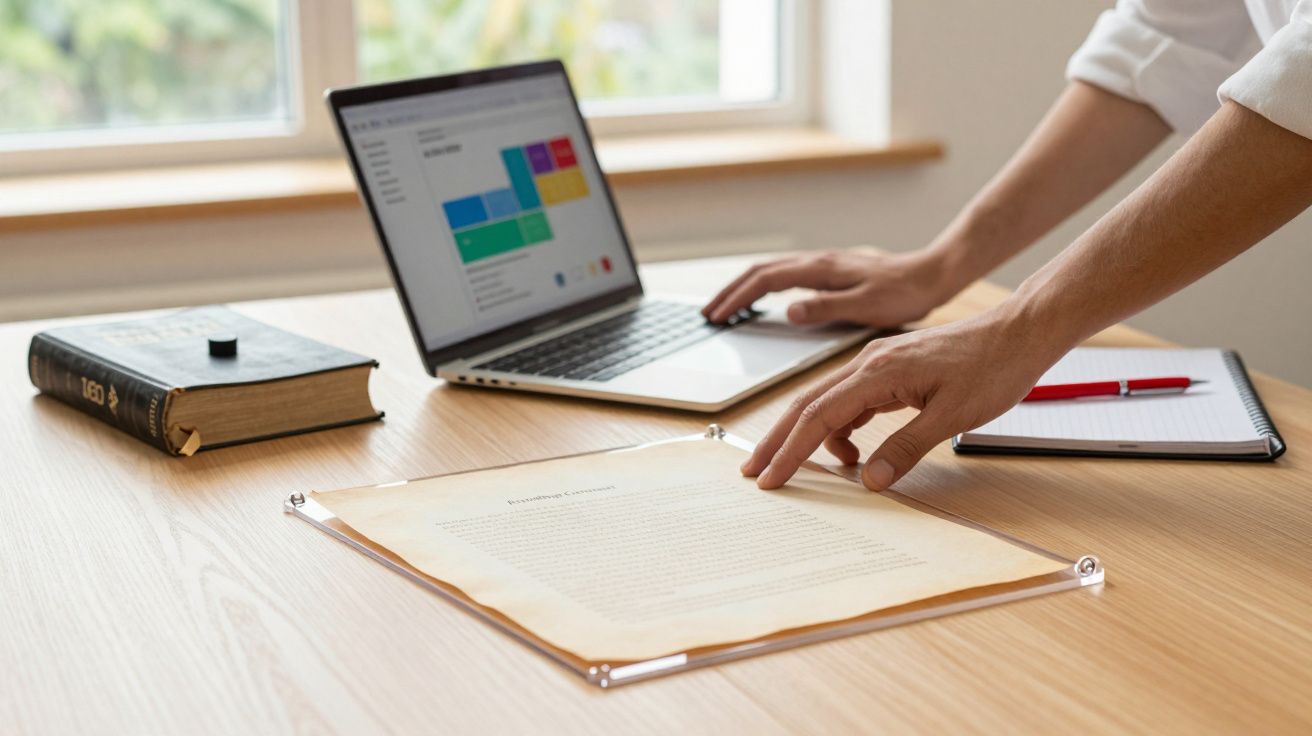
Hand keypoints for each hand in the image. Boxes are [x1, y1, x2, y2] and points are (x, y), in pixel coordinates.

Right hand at [702, 249, 961, 326]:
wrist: (933, 275)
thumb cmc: (905, 293)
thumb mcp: (866, 306)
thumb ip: (826, 308)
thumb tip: (788, 311)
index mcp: (822, 270)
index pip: (766, 280)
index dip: (737, 298)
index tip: (717, 316)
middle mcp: (819, 262)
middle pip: (761, 271)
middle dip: (731, 291)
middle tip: (709, 314)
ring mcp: (824, 265)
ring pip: (772, 271)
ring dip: (745, 288)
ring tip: (727, 308)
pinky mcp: (832, 272)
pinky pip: (787, 276)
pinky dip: (765, 287)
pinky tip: (765, 301)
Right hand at [742, 306, 1068, 490]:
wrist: (1020, 331)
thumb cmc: (993, 366)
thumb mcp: (953, 416)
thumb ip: (906, 448)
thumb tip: (870, 480)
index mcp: (877, 371)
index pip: (819, 416)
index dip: (790, 451)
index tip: (770, 478)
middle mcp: (868, 363)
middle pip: (807, 405)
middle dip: (778, 441)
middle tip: (754, 473)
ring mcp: (876, 364)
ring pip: (826, 403)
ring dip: (808, 436)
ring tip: (803, 471)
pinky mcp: (890, 371)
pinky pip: (851, 402)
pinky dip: (840, 428)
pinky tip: (852, 452)